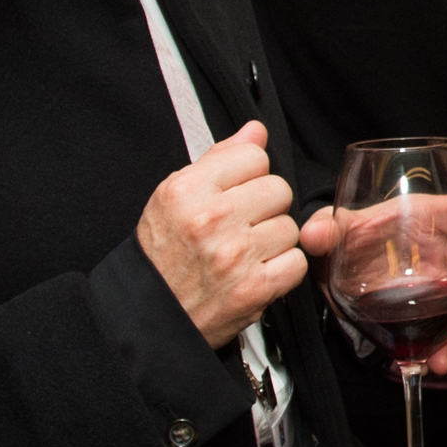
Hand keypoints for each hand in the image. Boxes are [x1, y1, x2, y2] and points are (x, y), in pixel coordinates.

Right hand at [140, 122, 302, 344]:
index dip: (249, 174)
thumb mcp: (174, 197)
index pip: (254, 155)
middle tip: (242, 225)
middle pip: (279, 189)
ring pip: (290, 226)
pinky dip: (282, 269)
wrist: (150, 316)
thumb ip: (219, 158)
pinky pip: (296, 262)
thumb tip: (255, 131)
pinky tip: (257, 271)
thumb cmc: (162, 256)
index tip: (237, 192)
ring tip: (246, 251)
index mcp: (188, 190)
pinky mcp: (255, 288)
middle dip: (265, 206)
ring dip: (274, 240)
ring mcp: (236, 254)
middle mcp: (212, 219)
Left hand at [295, 197, 446, 376]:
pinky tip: (432, 363)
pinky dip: (443, 346)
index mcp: (425, 218)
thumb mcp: (337, 230)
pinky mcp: (431, 308)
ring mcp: (439, 280)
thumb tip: (313, 234)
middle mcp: (440, 248)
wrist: (339, 263)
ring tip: (446, 355)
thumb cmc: (348, 236)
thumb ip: (327, 230)